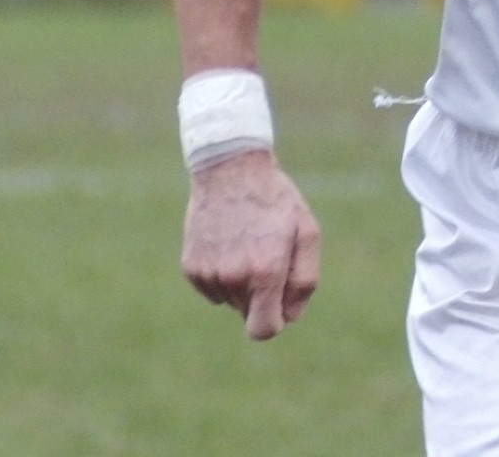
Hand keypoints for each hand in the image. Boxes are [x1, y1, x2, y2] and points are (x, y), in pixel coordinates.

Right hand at [182, 148, 321, 339]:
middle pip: (249, 312)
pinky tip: (227, 242)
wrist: (230, 168)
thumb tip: (290, 318)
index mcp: (265, 272)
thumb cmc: (276, 201)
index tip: (278, 305)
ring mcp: (208, 273)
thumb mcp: (307, 232)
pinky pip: (212, 287)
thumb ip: (305, 281)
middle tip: (266, 253)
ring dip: (241, 282)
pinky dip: (222, 273)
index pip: (264, 330)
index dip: (275, 322)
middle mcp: (233, 277)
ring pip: (231, 300)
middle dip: (262, 294)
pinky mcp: (191, 267)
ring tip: (246, 243)